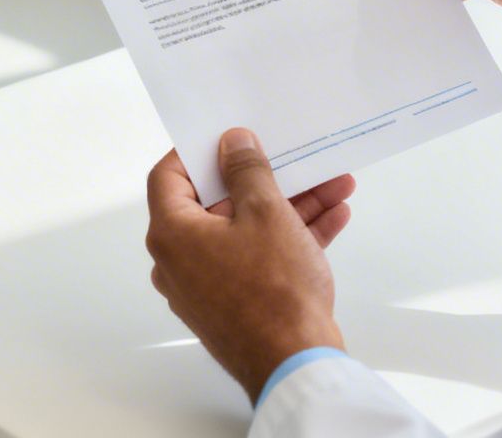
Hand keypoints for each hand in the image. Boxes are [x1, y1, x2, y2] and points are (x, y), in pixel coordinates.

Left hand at [145, 129, 353, 402]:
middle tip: (291, 158)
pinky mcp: (236, 303)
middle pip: (218, 203)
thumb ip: (247, 170)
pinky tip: (332, 217)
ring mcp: (208, 285)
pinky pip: (259, 258)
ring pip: (247, 230)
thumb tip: (233, 144)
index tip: (227, 138)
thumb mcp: (266, 213)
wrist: (294, 365)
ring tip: (331, 185)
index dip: (196, 151)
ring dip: (289, 206)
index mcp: (173, 234)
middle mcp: (180, 261)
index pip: (168, 177)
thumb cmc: (274, 294)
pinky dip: (291, 237)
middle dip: (265, 178)